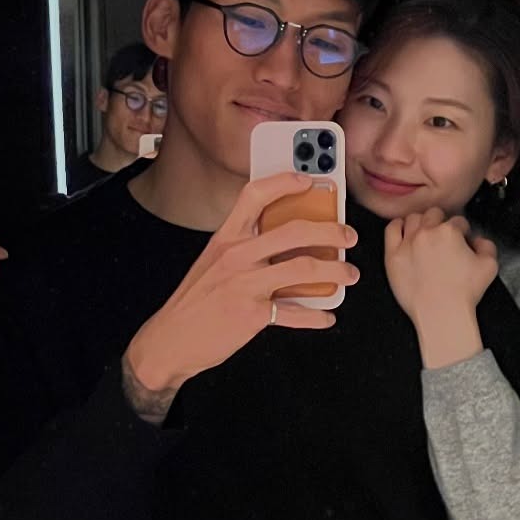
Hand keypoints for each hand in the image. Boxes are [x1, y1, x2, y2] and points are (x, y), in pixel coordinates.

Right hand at [123, 172, 357, 420]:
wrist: (170, 339)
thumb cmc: (196, 299)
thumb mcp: (213, 260)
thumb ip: (243, 246)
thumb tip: (287, 237)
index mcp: (225, 237)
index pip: (254, 195)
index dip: (283, 182)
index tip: (308, 180)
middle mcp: (236, 255)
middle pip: (293, 231)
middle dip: (330, 231)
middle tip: (347, 237)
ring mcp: (244, 284)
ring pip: (303, 268)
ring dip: (335, 271)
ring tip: (348, 274)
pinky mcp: (252, 314)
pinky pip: (294, 313)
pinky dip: (316, 315)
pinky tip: (327, 316)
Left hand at [384, 208, 496, 369]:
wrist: (441, 313)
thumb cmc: (463, 293)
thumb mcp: (489, 266)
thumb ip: (487, 246)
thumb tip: (478, 240)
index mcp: (450, 232)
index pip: (458, 221)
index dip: (462, 230)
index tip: (461, 238)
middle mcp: (427, 232)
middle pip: (434, 214)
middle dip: (441, 222)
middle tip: (443, 236)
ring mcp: (408, 242)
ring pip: (413, 218)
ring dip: (421, 222)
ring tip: (424, 233)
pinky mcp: (393, 255)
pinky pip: (392, 229)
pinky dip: (398, 226)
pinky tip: (403, 231)